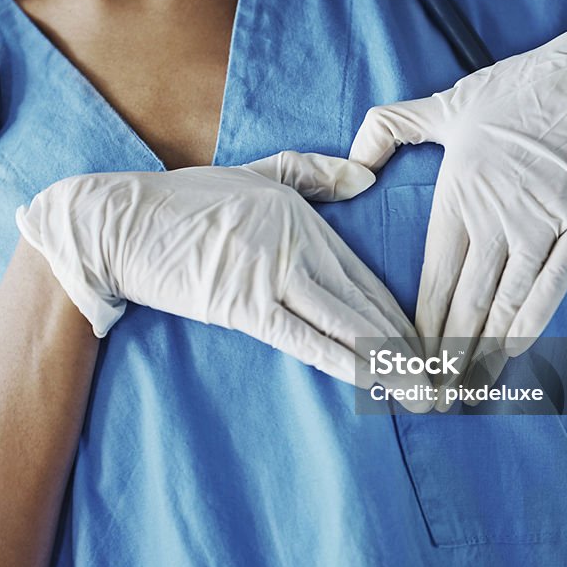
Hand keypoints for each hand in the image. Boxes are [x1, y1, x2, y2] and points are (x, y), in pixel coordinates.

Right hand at [16, 151, 415, 385]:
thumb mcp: (256, 171)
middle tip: (446, 380)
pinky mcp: (240, 304)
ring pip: (344, 324)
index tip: (432, 343)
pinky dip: (344, 360)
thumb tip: (367, 177)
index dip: (402, 315)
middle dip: (410, 348)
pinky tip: (376, 381)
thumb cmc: (186, 199)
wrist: (121, 222)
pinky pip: (303, 338)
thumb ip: (314, 171)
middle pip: (365, 304)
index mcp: (303, 218)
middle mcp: (296, 245)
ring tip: (425, 394)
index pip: (365, 276)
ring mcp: (270, 275)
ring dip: (390, 363)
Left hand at [350, 0, 566, 404]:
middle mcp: (495, 217)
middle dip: (446, 353)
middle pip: (465, 302)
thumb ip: (390, 127)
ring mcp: (539, 224)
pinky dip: (532, 323)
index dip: (420, 325)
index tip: (407, 357)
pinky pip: (553, 286)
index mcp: (457, 197)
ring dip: (485, 351)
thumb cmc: (518, 90)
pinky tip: (512, 352)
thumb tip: (354, 161)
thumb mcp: (445, 102)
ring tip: (468, 387)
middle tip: (432, 392)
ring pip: (506, 303)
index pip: (433, 278)